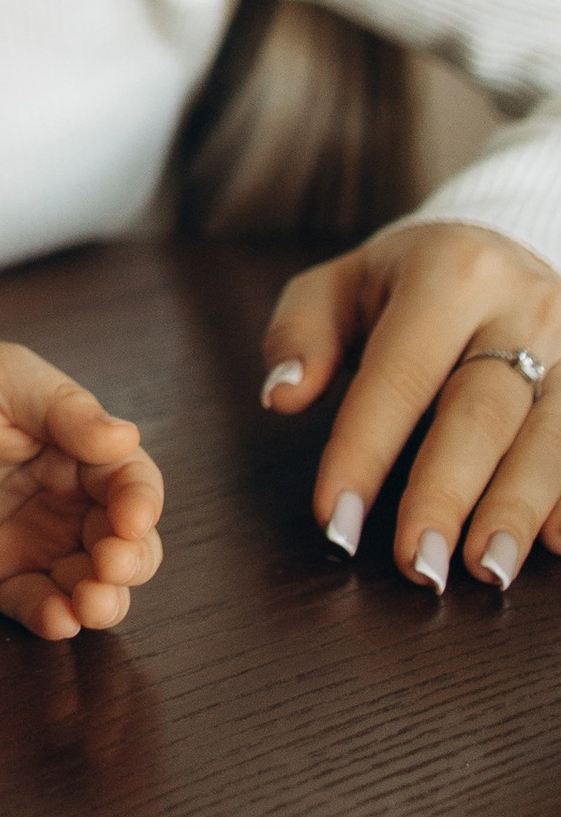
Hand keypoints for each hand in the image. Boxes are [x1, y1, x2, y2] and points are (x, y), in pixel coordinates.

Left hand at [0, 338, 164, 640]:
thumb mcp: (3, 377)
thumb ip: (63, 408)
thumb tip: (124, 437)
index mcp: (79, 450)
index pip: (131, 482)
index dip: (141, 503)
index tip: (131, 517)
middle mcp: (67, 502)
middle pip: (126, 543)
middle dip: (130, 561)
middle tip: (110, 564)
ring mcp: (32, 544)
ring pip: (91, 583)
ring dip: (104, 600)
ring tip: (91, 602)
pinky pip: (34, 605)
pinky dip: (54, 618)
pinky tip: (58, 618)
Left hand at [260, 218, 560, 591]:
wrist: (502, 245)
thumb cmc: (404, 284)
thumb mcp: (339, 286)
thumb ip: (301, 335)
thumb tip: (282, 396)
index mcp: (448, 273)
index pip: (399, 374)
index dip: (365, 451)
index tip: (336, 522)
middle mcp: (523, 304)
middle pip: (481, 412)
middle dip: (446, 494)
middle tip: (418, 566)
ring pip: (551, 435)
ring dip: (517, 508)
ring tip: (485, 571)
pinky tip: (552, 544)